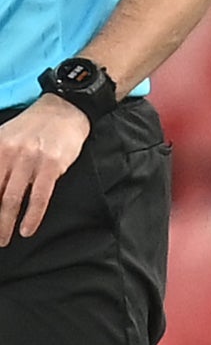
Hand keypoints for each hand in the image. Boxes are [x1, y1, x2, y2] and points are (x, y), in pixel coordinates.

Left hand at [0, 94, 90, 245]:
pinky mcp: (52, 165)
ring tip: (4, 239)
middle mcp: (9, 153)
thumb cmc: (33, 126)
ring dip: (5, 223)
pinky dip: (32, 216)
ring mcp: (31, 159)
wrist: (66, 108)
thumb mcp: (4, 136)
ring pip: (12, 199)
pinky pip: (39, 196)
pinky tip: (27, 229)